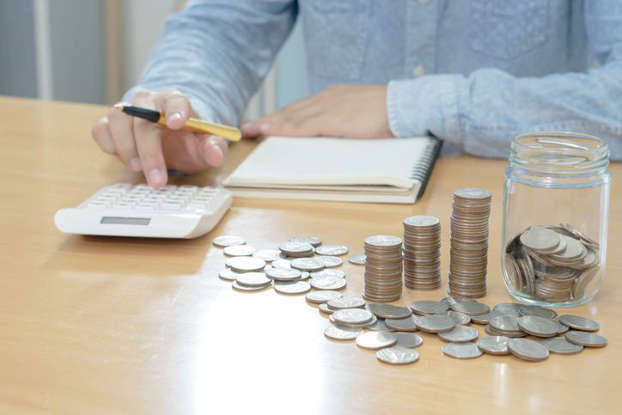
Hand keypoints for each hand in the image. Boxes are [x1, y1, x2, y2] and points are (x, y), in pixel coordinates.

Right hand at [91, 90, 225, 188]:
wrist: (172, 138)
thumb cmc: (188, 140)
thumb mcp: (206, 146)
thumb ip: (214, 148)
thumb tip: (216, 155)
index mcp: (176, 101)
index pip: (176, 100)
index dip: (176, 110)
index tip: (177, 124)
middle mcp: (150, 101)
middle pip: (144, 119)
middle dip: (149, 152)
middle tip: (157, 180)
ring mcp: (128, 110)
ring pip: (118, 120)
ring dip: (126, 148)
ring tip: (138, 168)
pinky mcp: (111, 123)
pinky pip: (101, 129)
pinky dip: (108, 144)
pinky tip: (124, 158)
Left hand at [241, 85, 392, 138]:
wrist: (404, 106)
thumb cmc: (388, 114)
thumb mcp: (360, 114)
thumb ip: (342, 122)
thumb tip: (331, 137)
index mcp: (333, 98)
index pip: (300, 108)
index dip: (281, 117)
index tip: (265, 123)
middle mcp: (326, 99)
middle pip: (291, 111)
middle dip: (269, 120)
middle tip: (248, 128)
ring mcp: (329, 108)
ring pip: (292, 117)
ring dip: (271, 125)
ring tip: (252, 131)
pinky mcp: (333, 119)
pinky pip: (303, 126)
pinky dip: (284, 129)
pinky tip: (271, 132)